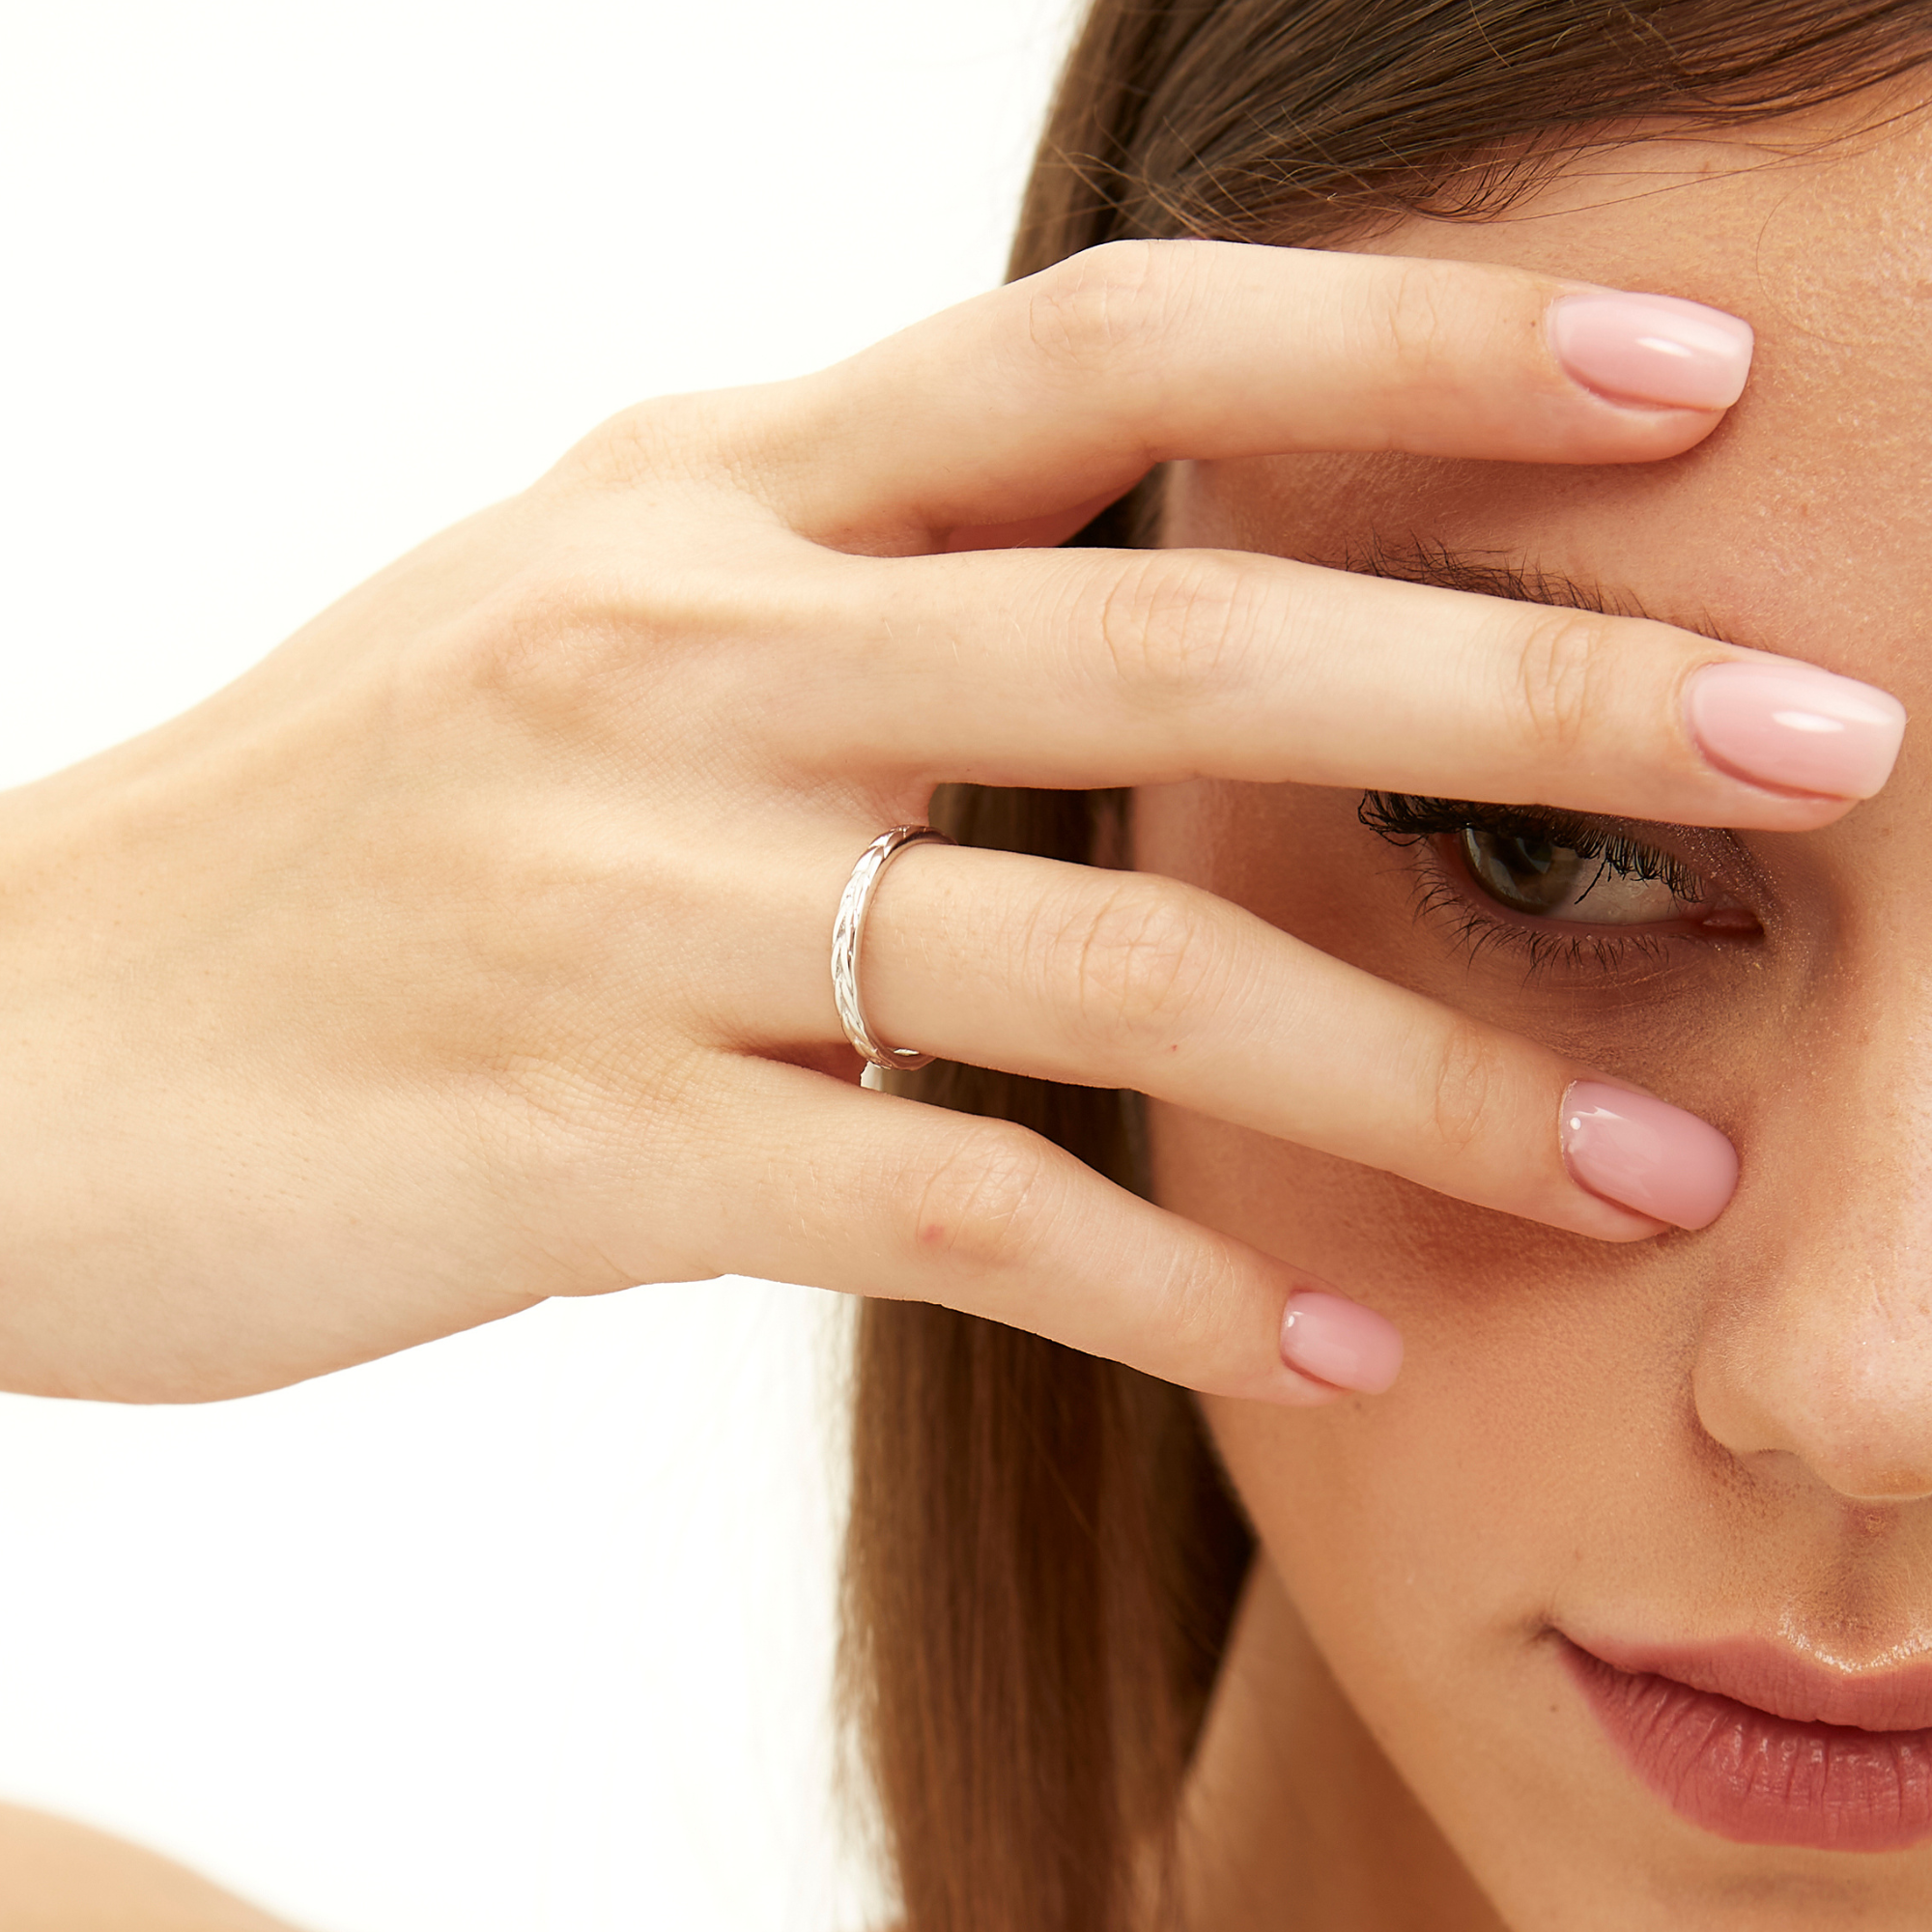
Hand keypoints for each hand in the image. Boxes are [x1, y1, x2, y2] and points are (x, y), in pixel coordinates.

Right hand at [0, 239, 1898, 1403]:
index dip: (1413, 337)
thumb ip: (852, 577)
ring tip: (1656, 1162)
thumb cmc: (343, 827)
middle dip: (1528, 684)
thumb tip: (1133, 557)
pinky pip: (951, 1208)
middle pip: (1183, 637)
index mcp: (715, 496)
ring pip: (1105, 954)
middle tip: (1830, 740)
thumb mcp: (595, 617)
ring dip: (1414, 1068)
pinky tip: (1345, 1345)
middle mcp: (693, 654)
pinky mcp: (591, 1145)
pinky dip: (1173, 1278)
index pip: (1118, 349)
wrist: (25, 1038)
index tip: (1686, 366)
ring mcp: (636, 900)